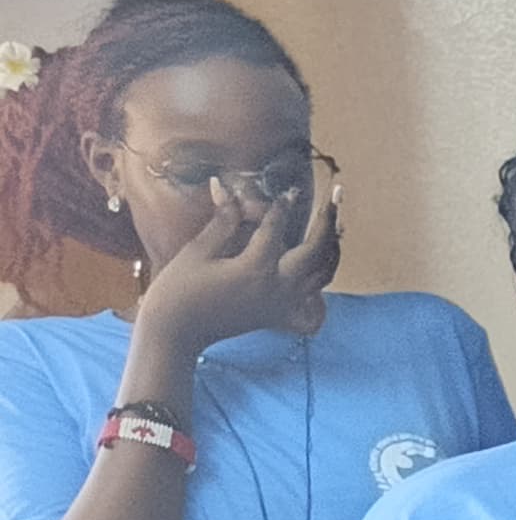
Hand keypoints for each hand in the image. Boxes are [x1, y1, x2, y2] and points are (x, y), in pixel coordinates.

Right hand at [135, 172, 340, 359]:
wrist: (177, 332)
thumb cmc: (179, 289)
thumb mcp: (198, 251)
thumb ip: (222, 221)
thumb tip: (226, 187)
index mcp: (256, 269)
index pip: (276, 228)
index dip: (282, 205)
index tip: (289, 189)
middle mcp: (278, 288)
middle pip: (316, 251)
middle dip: (327, 222)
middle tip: (334, 198)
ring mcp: (283, 305)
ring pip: (323, 275)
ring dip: (332, 249)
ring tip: (335, 225)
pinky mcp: (280, 317)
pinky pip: (314, 303)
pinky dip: (321, 284)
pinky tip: (320, 268)